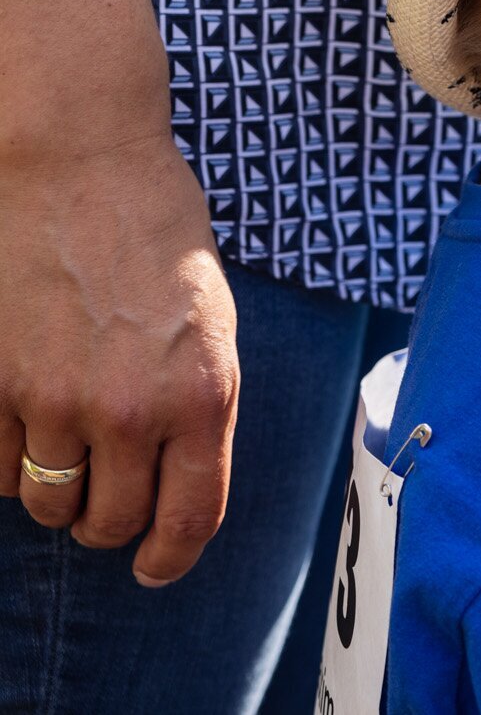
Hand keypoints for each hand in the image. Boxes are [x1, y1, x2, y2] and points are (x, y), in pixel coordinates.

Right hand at [0, 134, 238, 584]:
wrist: (78, 160)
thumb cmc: (156, 231)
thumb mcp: (210, 320)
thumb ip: (196, 402)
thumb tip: (176, 477)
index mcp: (205, 391)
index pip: (192, 517)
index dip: (171, 558)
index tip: (156, 569)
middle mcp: (132, 409)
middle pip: (111, 525)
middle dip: (111, 522)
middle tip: (109, 494)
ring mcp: (55, 399)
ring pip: (47, 504)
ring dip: (57, 493)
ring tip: (68, 453)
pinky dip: (6, 464)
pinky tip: (23, 424)